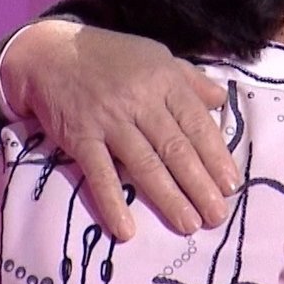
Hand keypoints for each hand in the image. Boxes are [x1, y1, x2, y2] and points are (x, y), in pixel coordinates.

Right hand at [0, 20, 235, 239]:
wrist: (51, 53)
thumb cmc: (110, 58)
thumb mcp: (156, 57)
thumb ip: (190, 80)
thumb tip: (222, 101)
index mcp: (164, 80)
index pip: (197, 123)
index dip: (216, 157)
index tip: (232, 185)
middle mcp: (140, 100)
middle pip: (176, 149)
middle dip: (200, 185)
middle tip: (217, 215)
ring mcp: (109, 119)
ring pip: (145, 164)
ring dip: (169, 198)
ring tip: (189, 224)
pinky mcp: (80, 137)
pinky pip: (99, 174)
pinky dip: (112, 202)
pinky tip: (126, 229)